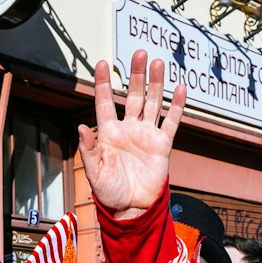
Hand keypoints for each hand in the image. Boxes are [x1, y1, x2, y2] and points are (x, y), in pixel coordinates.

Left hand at [78, 50, 185, 220]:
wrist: (132, 209)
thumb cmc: (109, 192)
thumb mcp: (95, 173)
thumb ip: (89, 150)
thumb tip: (81, 127)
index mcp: (109, 133)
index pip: (106, 102)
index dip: (104, 83)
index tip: (102, 63)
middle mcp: (128, 129)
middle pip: (133, 95)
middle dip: (136, 74)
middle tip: (139, 53)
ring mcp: (146, 135)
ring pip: (152, 103)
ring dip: (155, 83)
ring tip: (158, 62)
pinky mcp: (162, 145)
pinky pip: (171, 122)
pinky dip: (176, 106)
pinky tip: (180, 88)